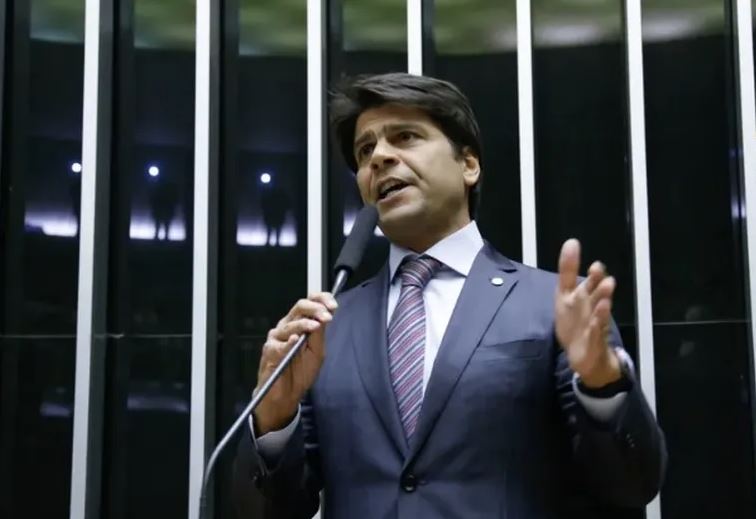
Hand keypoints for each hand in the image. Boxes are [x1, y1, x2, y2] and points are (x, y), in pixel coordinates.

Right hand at [253, 292, 336, 434]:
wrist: (286, 395)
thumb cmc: (301, 373)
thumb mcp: (317, 352)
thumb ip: (319, 334)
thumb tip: (326, 315)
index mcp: (299, 323)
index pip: (310, 303)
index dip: (321, 300)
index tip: (333, 306)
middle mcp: (287, 326)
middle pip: (299, 307)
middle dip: (315, 309)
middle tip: (326, 315)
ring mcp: (277, 338)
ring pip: (290, 324)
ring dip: (304, 324)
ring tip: (315, 326)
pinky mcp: (269, 352)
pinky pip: (279, 345)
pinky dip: (288, 342)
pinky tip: (295, 340)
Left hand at [555, 239, 620, 387]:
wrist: (585, 356)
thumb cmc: (575, 322)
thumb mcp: (564, 298)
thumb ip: (567, 272)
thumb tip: (571, 243)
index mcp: (579, 295)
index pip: (577, 279)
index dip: (576, 265)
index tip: (578, 248)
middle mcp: (589, 305)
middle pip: (594, 292)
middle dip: (597, 281)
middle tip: (598, 269)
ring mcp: (594, 321)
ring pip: (599, 309)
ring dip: (602, 299)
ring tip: (607, 286)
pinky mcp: (595, 338)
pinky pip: (597, 329)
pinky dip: (598, 321)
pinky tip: (601, 313)